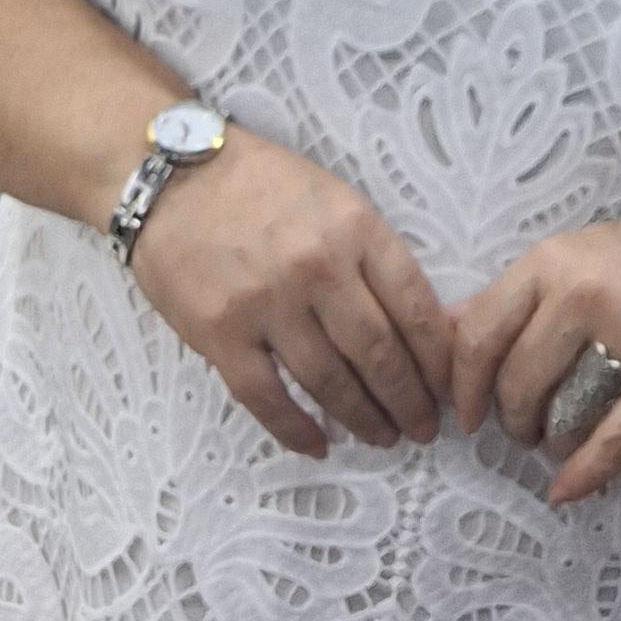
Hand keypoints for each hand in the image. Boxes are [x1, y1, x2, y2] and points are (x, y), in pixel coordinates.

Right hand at [132, 130, 454, 462]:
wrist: (170, 176)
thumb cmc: (259, 183)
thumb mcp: (333, 198)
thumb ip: (371, 254)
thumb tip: (417, 322)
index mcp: (354, 229)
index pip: (415, 307)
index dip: (438, 360)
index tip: (450, 387)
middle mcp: (317, 269)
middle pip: (380, 354)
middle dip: (410, 401)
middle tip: (425, 428)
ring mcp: (267, 305)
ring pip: (330, 383)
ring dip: (364, 419)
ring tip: (384, 438)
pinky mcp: (221, 335)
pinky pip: (268, 398)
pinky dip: (297, 430)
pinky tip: (319, 444)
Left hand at [450, 198, 620, 506]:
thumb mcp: (576, 254)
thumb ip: (515, 293)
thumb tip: (446, 324)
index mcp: (556, 261)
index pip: (481, 332)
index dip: (461, 383)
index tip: (461, 411)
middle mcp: (588, 295)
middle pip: (518, 381)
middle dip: (510, 418)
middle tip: (520, 426)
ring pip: (564, 413)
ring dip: (550, 440)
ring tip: (554, 437)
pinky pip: (618, 438)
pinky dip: (588, 472)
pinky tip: (566, 489)